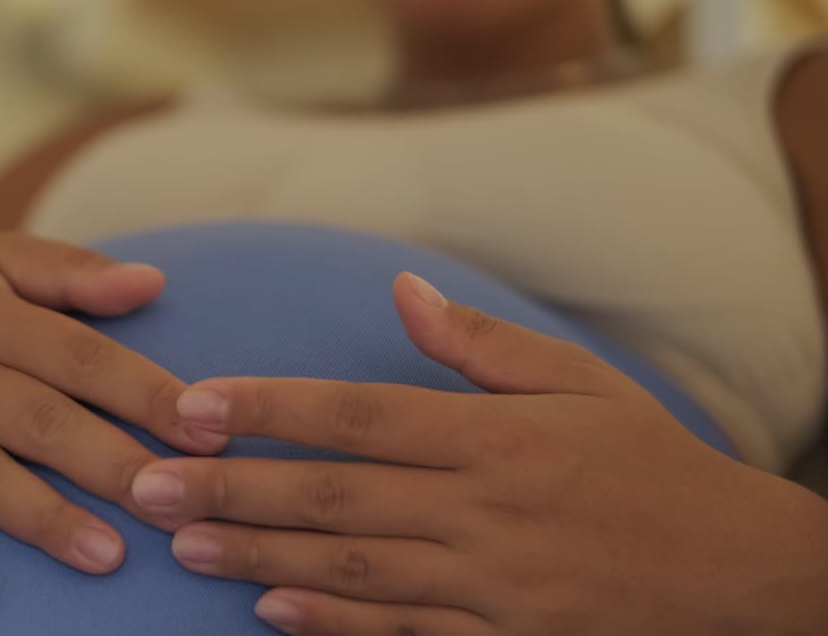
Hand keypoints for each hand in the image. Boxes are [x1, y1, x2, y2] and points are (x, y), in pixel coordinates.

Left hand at [131, 273, 827, 634]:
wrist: (738, 571)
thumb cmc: (649, 462)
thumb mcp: (581, 381)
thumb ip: (481, 341)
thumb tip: (400, 287)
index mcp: (498, 436)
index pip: (361, 413)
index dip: (272, 406)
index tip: (196, 401)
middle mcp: (486, 510)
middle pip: (337, 495)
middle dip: (235, 485)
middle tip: (149, 481)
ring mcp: (491, 585)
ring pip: (353, 568)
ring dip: (261, 554)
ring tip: (185, 541)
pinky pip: (403, 634)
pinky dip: (332, 625)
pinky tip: (268, 610)